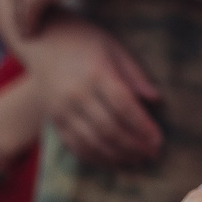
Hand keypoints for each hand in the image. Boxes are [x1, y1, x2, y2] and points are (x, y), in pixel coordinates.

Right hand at [20, 18, 163, 167]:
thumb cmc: (84, 40)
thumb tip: (156, 99)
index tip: (159, 140)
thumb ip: (134, 74)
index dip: (142, 126)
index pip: (123, 106)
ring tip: (137, 161)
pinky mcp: (54, 120)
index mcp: (95, 73)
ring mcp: (61, 110)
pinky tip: (114, 161)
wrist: (42, 40)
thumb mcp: (113, 48)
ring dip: (117, 156)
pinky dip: (96, 158)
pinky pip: (75, 146)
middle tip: (153, 154)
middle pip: (109, 129)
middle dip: (133, 146)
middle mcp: (75, 94)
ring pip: (92, 143)